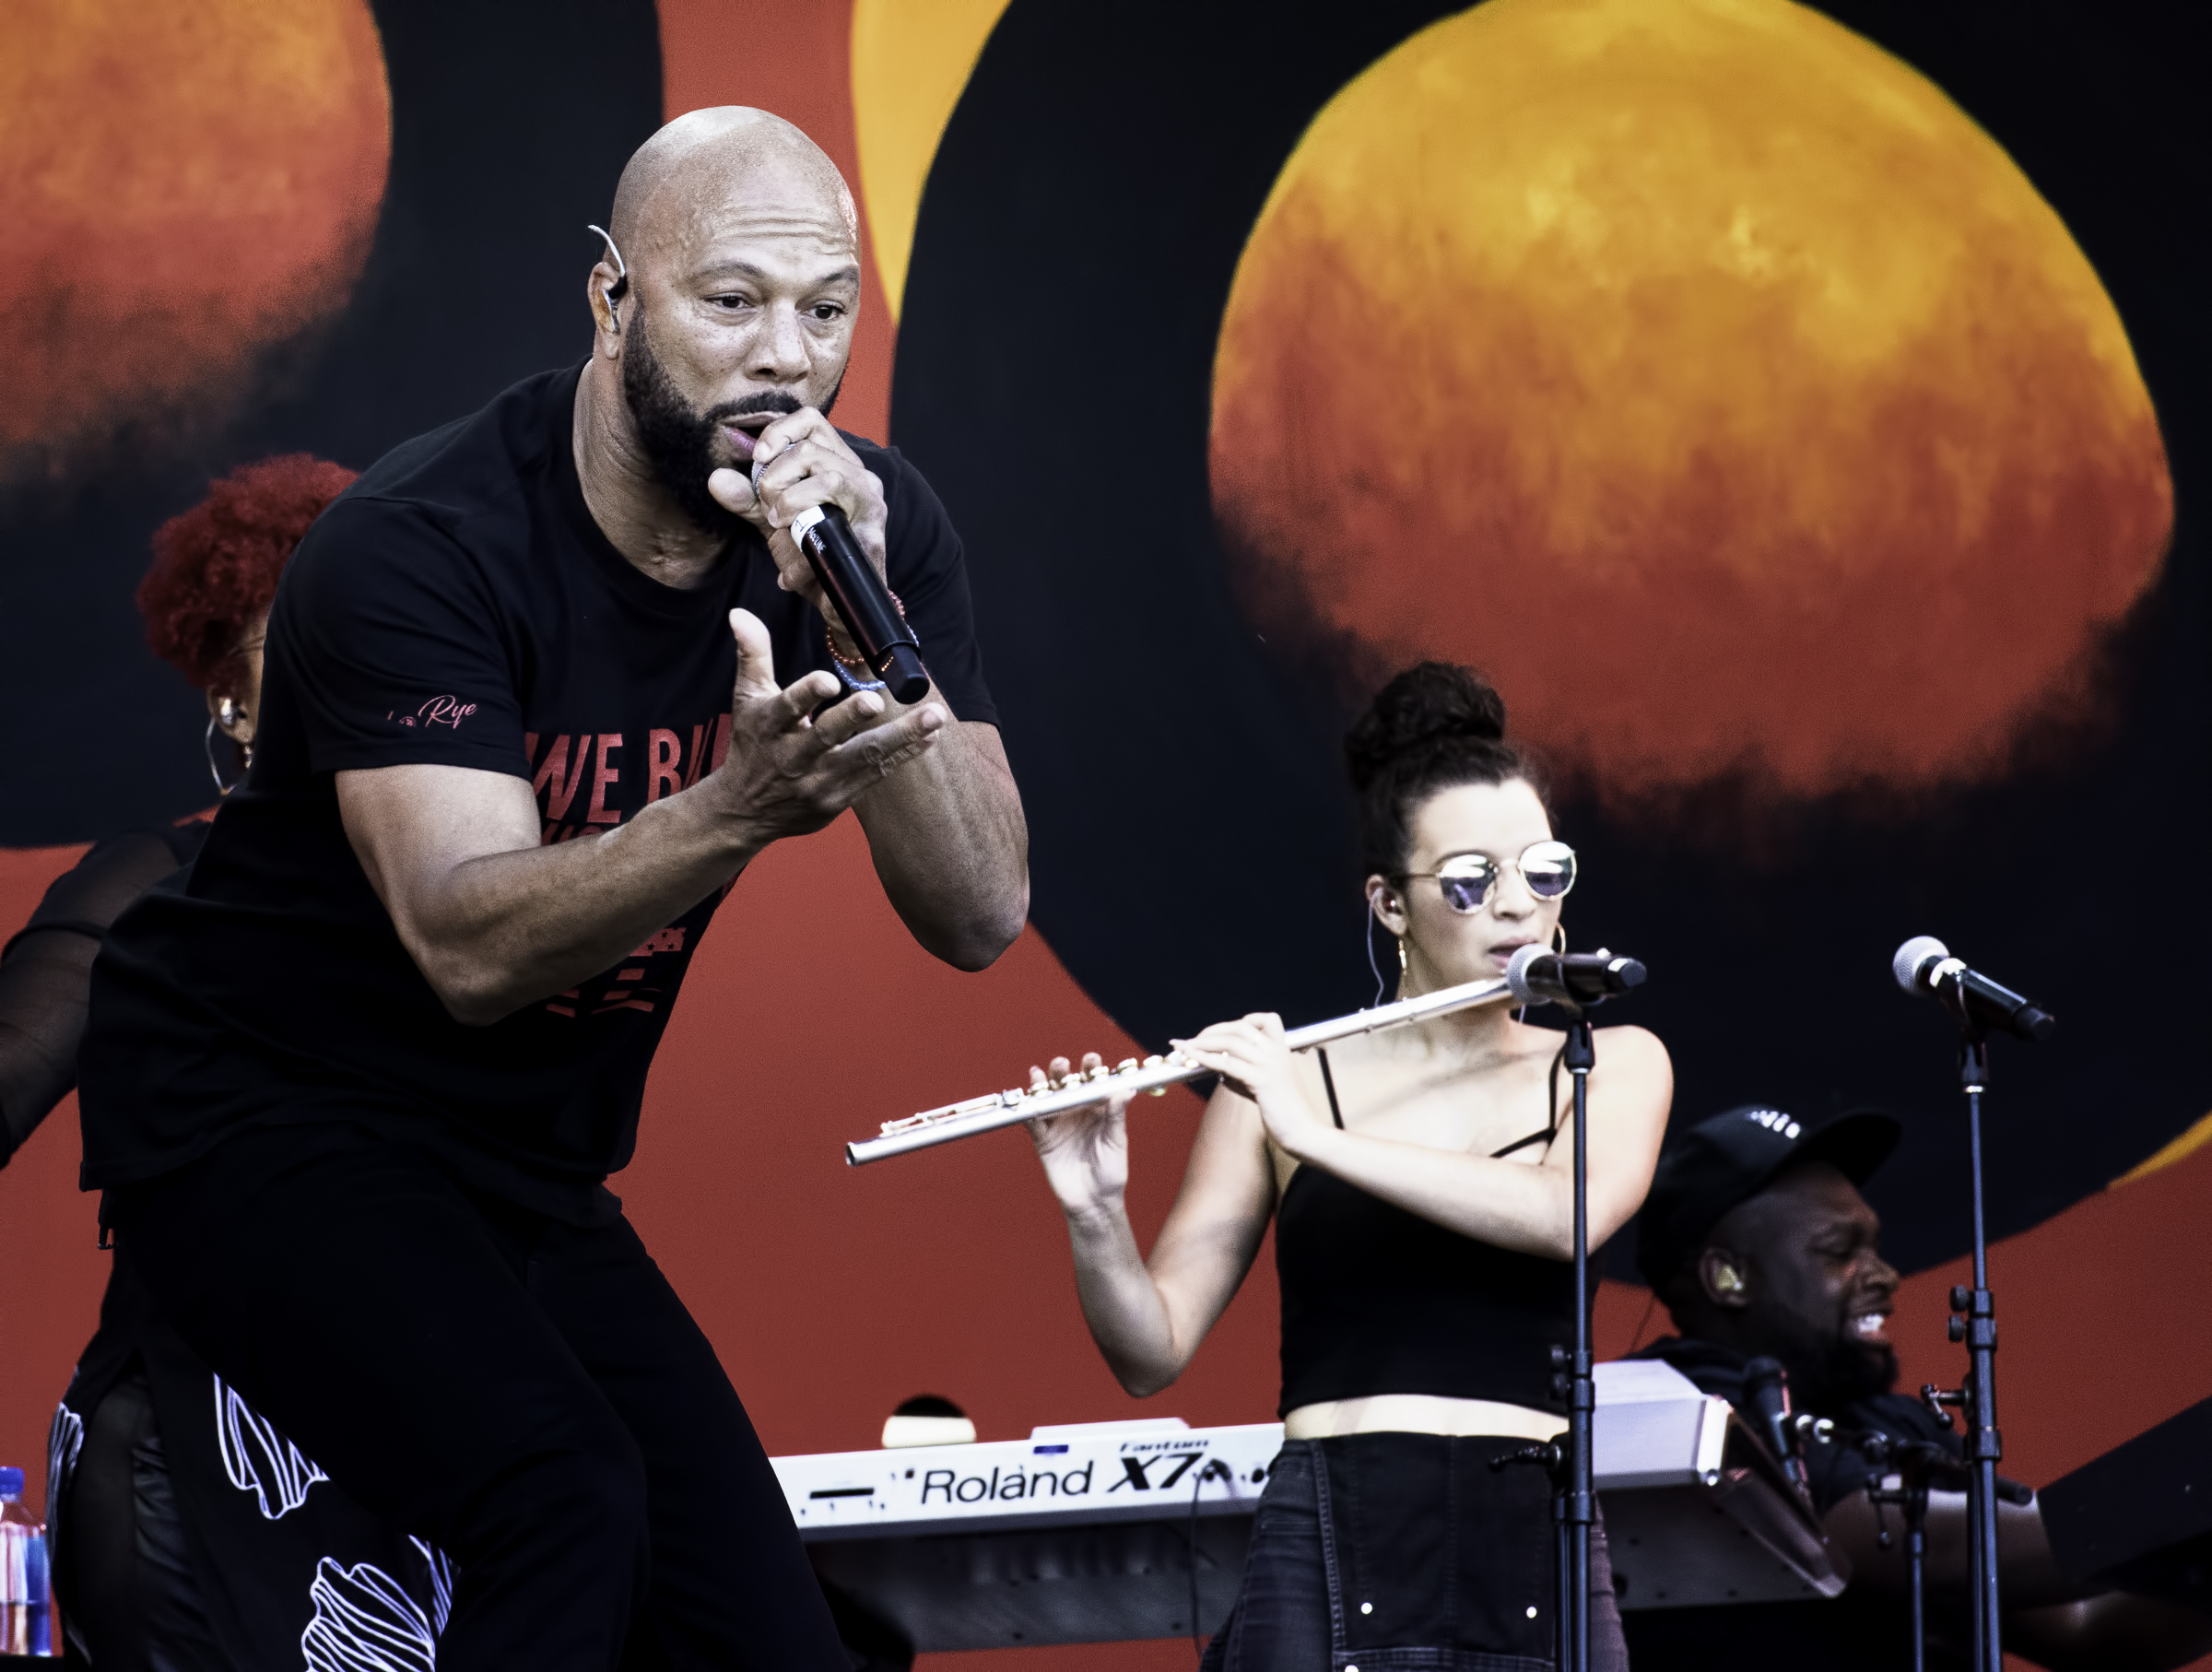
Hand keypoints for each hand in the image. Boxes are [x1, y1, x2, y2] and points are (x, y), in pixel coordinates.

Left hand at [706, 408, 889, 633]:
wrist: (837, 606)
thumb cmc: (812, 559)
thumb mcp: (772, 523)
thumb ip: (747, 499)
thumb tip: (717, 478)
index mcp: (838, 464)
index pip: (810, 421)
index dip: (779, 432)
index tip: (758, 458)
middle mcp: (861, 478)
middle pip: (811, 449)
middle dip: (776, 478)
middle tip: (769, 509)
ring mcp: (871, 505)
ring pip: (829, 477)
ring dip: (792, 502)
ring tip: (781, 526)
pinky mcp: (873, 535)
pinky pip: (833, 523)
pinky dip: (804, 540)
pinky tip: (792, 562)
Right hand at [708, 609, 943, 843]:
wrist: (745, 811)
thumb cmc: (753, 744)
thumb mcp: (747, 699)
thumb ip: (753, 655)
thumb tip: (742, 613)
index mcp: (770, 725)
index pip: (787, 707)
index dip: (807, 694)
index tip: (828, 680)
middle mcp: (794, 756)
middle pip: (827, 735)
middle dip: (852, 717)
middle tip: (875, 701)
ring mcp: (818, 781)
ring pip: (862, 757)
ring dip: (901, 737)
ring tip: (934, 716)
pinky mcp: (838, 799)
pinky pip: (875, 774)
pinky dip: (904, 754)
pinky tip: (930, 736)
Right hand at [1027, 1052, 1133, 1215]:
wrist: (1094, 1203)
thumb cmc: (1111, 1173)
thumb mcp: (1116, 1142)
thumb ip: (1116, 1116)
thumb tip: (1126, 1090)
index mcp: (1097, 1109)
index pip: (1092, 1083)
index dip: (1091, 1069)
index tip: (1092, 1060)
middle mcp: (1076, 1113)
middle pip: (1066, 1086)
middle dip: (1062, 1072)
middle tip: (1061, 1064)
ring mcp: (1059, 1125)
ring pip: (1047, 1099)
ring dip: (1043, 1086)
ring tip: (1040, 1076)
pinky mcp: (1044, 1141)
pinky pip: (1033, 1123)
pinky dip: (1028, 1111)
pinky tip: (1027, 1100)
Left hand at [1175, 1013, 1328, 1157]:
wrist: (1305, 1133)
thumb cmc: (1284, 1112)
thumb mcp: (1263, 1085)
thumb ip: (1243, 1071)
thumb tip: (1216, 1063)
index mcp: (1282, 1051)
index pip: (1266, 1019)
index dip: (1241, 1021)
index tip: (1220, 1032)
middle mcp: (1278, 1053)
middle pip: (1240, 1028)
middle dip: (1211, 1031)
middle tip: (1191, 1041)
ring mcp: (1271, 1066)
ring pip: (1232, 1042)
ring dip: (1203, 1043)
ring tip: (1184, 1048)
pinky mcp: (1264, 1081)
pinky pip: (1230, 1064)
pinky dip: (1207, 1059)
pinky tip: (1195, 1061)